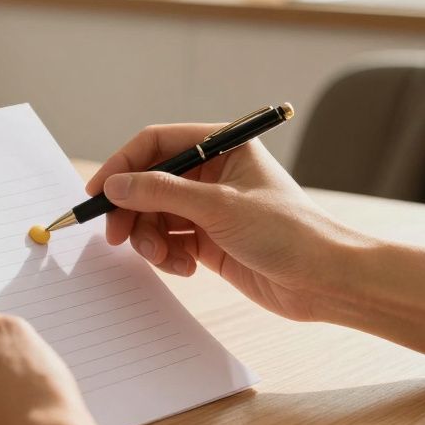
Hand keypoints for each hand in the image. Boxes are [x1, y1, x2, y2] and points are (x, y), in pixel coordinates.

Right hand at [84, 125, 374, 322]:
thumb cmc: (288, 232)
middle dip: (132, 210)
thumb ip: (161, 193)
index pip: (157, 143)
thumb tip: (115, 185)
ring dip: (150, 238)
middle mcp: (213, 173)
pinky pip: (170, 241)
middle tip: (116, 236)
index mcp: (223, 146)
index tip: (98, 193)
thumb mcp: (219, 207)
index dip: (122, 165)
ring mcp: (210, 208)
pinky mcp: (209, 241)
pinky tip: (186, 268)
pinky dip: (168, 255)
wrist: (325, 281)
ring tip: (165, 258)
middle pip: (149, 182)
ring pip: (155, 215)